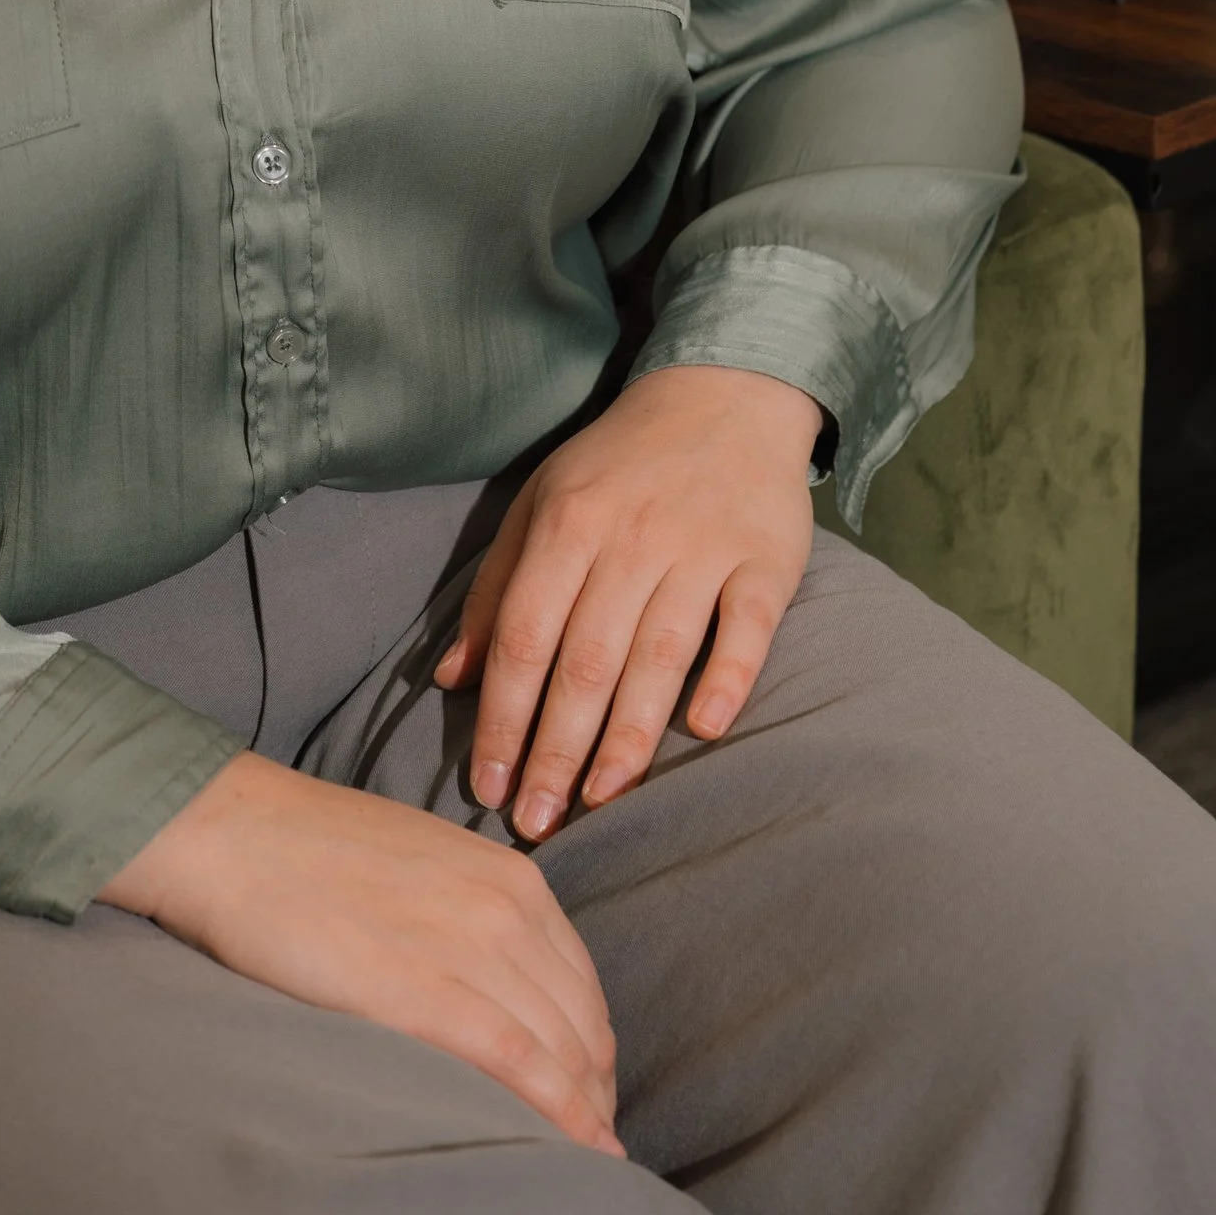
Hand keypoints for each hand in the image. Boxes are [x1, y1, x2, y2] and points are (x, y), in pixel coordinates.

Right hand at [99, 752, 620, 1153]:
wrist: (232, 834)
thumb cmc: (308, 854)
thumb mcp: (421, 866)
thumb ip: (470, 917)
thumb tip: (490, 985)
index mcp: (511, 880)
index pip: (582, 986)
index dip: (591, 1051)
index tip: (585, 1094)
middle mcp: (509, 912)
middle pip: (582, 1026)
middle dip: (595, 1092)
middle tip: (587, 1144)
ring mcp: (473, 951)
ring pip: (563, 1052)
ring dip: (584, 1115)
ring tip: (585, 1164)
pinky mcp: (428, 994)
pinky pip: (522, 1066)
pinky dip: (561, 1116)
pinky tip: (577, 1154)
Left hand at [433, 364, 819, 841]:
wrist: (724, 393)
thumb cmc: (618, 464)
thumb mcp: (541, 503)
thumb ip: (494, 589)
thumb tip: (449, 678)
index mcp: (566, 523)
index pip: (522, 637)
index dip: (501, 718)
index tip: (485, 787)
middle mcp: (630, 537)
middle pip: (584, 660)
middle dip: (554, 749)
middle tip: (534, 821)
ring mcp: (701, 548)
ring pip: (658, 655)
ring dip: (627, 737)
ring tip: (598, 800)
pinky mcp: (766, 560)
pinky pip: (746, 629)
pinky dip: (726, 678)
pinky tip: (702, 731)